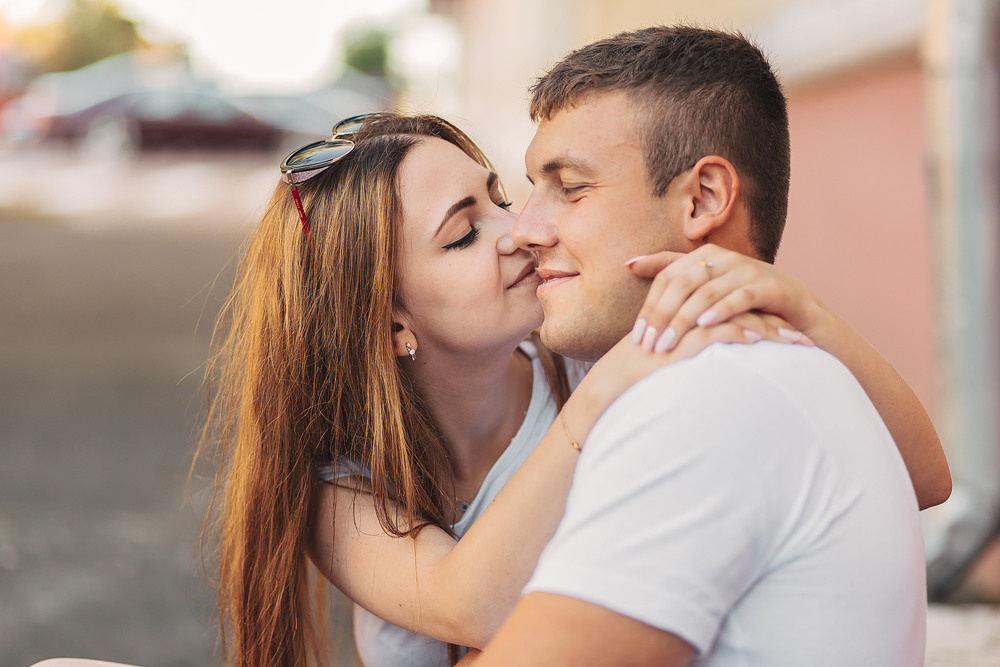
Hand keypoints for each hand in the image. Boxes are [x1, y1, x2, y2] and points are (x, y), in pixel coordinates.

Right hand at [565, 317, 782, 442]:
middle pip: (746, 311)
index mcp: (694, 316)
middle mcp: (692, 315)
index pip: (740, 312)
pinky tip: (763, 343)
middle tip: (807, 343)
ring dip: (772, 333)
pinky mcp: (681, 339)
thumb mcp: (679, 362)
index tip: (794, 339)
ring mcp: (686, 325)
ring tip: (798, 347)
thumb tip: (734, 362)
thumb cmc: (646, 380)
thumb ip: (703, 353)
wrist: (615, 385)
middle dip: (780, 327)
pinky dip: (743, 335)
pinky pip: (718, 333)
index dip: (769, 323)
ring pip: (739, 319)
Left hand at [627, 244, 817, 351]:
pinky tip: (705, 327)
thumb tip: (629, 262)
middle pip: (682, 283)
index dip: (650, 306)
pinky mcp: (770, 286)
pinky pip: (741, 297)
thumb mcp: (706, 285)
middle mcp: (723, 257)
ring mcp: (747, 269)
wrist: (797, 308)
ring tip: (669, 344)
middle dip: (662, 316)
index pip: (666, 277)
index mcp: (704, 255)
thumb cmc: (744, 300)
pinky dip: (721, 310)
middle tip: (649, 345)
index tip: (637, 336)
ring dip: (684, 320)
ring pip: (707, 292)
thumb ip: (671, 272)